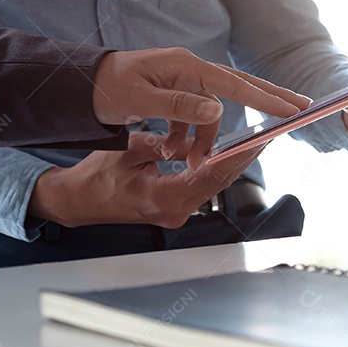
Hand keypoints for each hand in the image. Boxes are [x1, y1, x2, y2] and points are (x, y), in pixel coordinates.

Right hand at [28, 133, 269, 228]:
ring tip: (254, 138)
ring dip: (232, 161)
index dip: (239, 156)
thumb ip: (166, 145)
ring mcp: (175, 213)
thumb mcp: (129, 151)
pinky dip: (214, 167)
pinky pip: (201, 186)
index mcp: (163, 198)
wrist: (78, 202)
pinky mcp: (173, 208)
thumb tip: (198, 139)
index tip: (261, 139)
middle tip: (268, 133)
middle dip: (244, 157)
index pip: (211, 175)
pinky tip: (225, 151)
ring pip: (213, 184)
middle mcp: (174, 211)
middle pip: (220, 182)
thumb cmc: (96, 177)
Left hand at [92, 48, 309, 165]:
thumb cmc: (106, 87)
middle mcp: (189, 70)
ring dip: (202, 140)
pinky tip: (170, 151)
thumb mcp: (139, 99)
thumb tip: (217, 111)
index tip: (292, 108)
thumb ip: (178, 106)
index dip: (264, 98)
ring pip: (209, 114)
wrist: (83, 84)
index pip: (233, 84)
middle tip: (300, 111)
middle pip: (237, 87)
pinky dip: (186, 137)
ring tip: (182, 160)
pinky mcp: (174, 94)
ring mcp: (182, 81)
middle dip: (267, 101)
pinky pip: (191, 117)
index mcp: (184, 66)